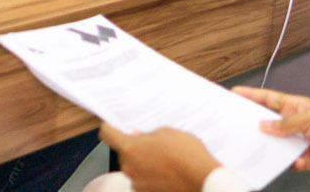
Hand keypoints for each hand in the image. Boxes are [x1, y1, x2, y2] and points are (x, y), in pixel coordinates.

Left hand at [99, 124, 219, 191]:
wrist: (202, 179)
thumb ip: (147, 134)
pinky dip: (150, 176)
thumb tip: (136, 136)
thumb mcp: (167, 133)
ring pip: (133, 168)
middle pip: (123, 153)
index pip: (107, 134)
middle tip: (151, 144)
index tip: (111, 125)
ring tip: (163, 159)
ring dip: (142, 163)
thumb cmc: (186, 153)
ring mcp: (137, 184)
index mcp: (130, 148)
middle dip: (133, 147)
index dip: (108, 127)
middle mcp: (128, 168)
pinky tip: (166, 172)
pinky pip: (142, 181)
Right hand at [231, 86, 309, 171]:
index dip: (252, 95)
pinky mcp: (304, 157)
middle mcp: (295, 122)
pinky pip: (289, 161)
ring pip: (276, 143)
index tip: (236, 93)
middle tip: (241, 126)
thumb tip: (266, 125)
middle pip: (269, 122)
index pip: (269, 98)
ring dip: (272, 147)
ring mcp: (298, 140)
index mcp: (296, 106)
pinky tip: (296, 160)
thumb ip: (286, 123)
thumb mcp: (309, 118)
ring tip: (264, 148)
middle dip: (257, 125)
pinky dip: (290, 162)